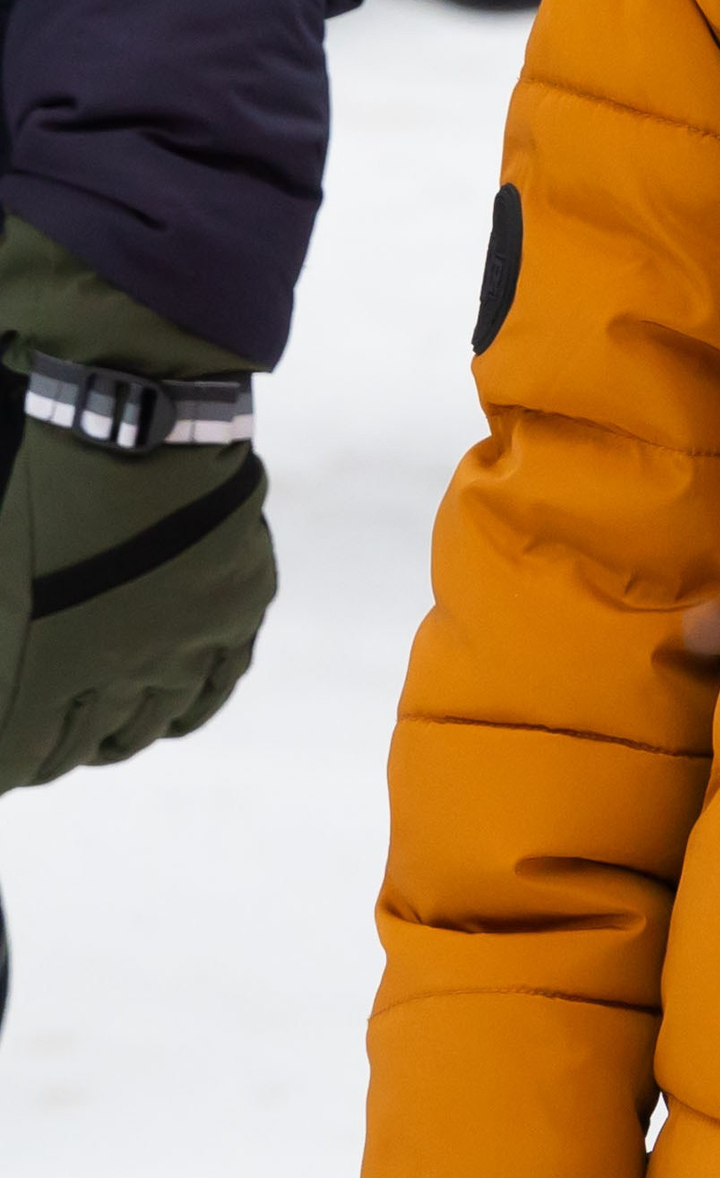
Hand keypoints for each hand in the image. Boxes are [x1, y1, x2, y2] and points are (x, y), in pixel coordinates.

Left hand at [0, 228, 273, 796]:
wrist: (142, 413)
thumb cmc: (50, 481)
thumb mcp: (3, 568)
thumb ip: (4, 632)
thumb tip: (5, 708)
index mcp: (56, 658)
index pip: (28, 751)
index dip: (12, 765)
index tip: (5, 764)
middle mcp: (128, 664)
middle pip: (87, 745)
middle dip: (57, 752)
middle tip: (43, 746)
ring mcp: (189, 637)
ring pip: (152, 723)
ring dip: (119, 735)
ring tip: (100, 733)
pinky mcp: (237, 608)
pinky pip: (217, 685)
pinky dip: (188, 707)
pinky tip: (167, 711)